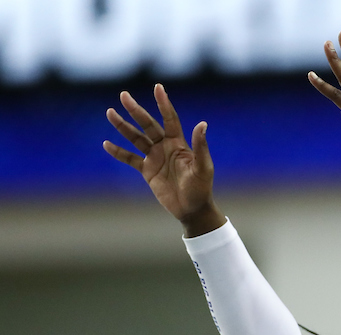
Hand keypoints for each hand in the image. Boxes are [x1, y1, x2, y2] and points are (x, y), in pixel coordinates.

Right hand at [103, 85, 223, 236]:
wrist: (192, 209)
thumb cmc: (201, 188)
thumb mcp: (203, 167)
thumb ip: (200, 146)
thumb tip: (203, 124)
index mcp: (179, 144)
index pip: (170, 119)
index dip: (163, 104)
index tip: (157, 87)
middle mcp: (165, 147)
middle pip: (148, 125)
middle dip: (136, 110)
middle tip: (123, 95)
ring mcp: (155, 158)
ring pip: (136, 138)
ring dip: (123, 126)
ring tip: (110, 112)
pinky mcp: (147, 171)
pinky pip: (130, 159)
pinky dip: (118, 152)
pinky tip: (106, 144)